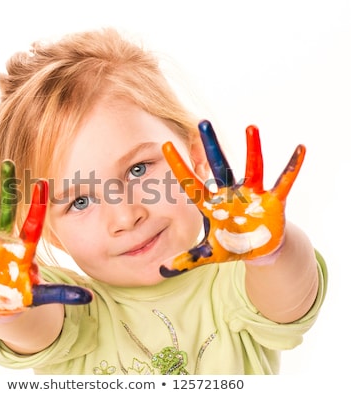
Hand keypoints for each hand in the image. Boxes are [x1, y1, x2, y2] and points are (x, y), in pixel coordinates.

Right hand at [0, 160, 91, 312]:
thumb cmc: (20, 293)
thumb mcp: (40, 295)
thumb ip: (62, 294)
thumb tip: (90, 298)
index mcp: (22, 249)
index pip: (32, 223)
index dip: (37, 205)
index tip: (42, 182)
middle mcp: (2, 242)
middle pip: (6, 211)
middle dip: (8, 189)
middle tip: (10, 161)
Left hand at [160, 120, 304, 276]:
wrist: (257, 248)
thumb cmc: (231, 245)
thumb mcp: (208, 254)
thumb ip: (187, 260)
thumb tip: (162, 270)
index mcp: (211, 205)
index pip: (191, 183)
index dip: (179, 166)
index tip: (164, 146)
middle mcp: (229, 194)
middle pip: (219, 166)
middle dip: (210, 146)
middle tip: (202, 123)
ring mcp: (251, 195)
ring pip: (251, 168)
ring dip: (252, 150)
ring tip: (251, 127)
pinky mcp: (272, 201)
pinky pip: (283, 182)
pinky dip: (292, 167)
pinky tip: (299, 149)